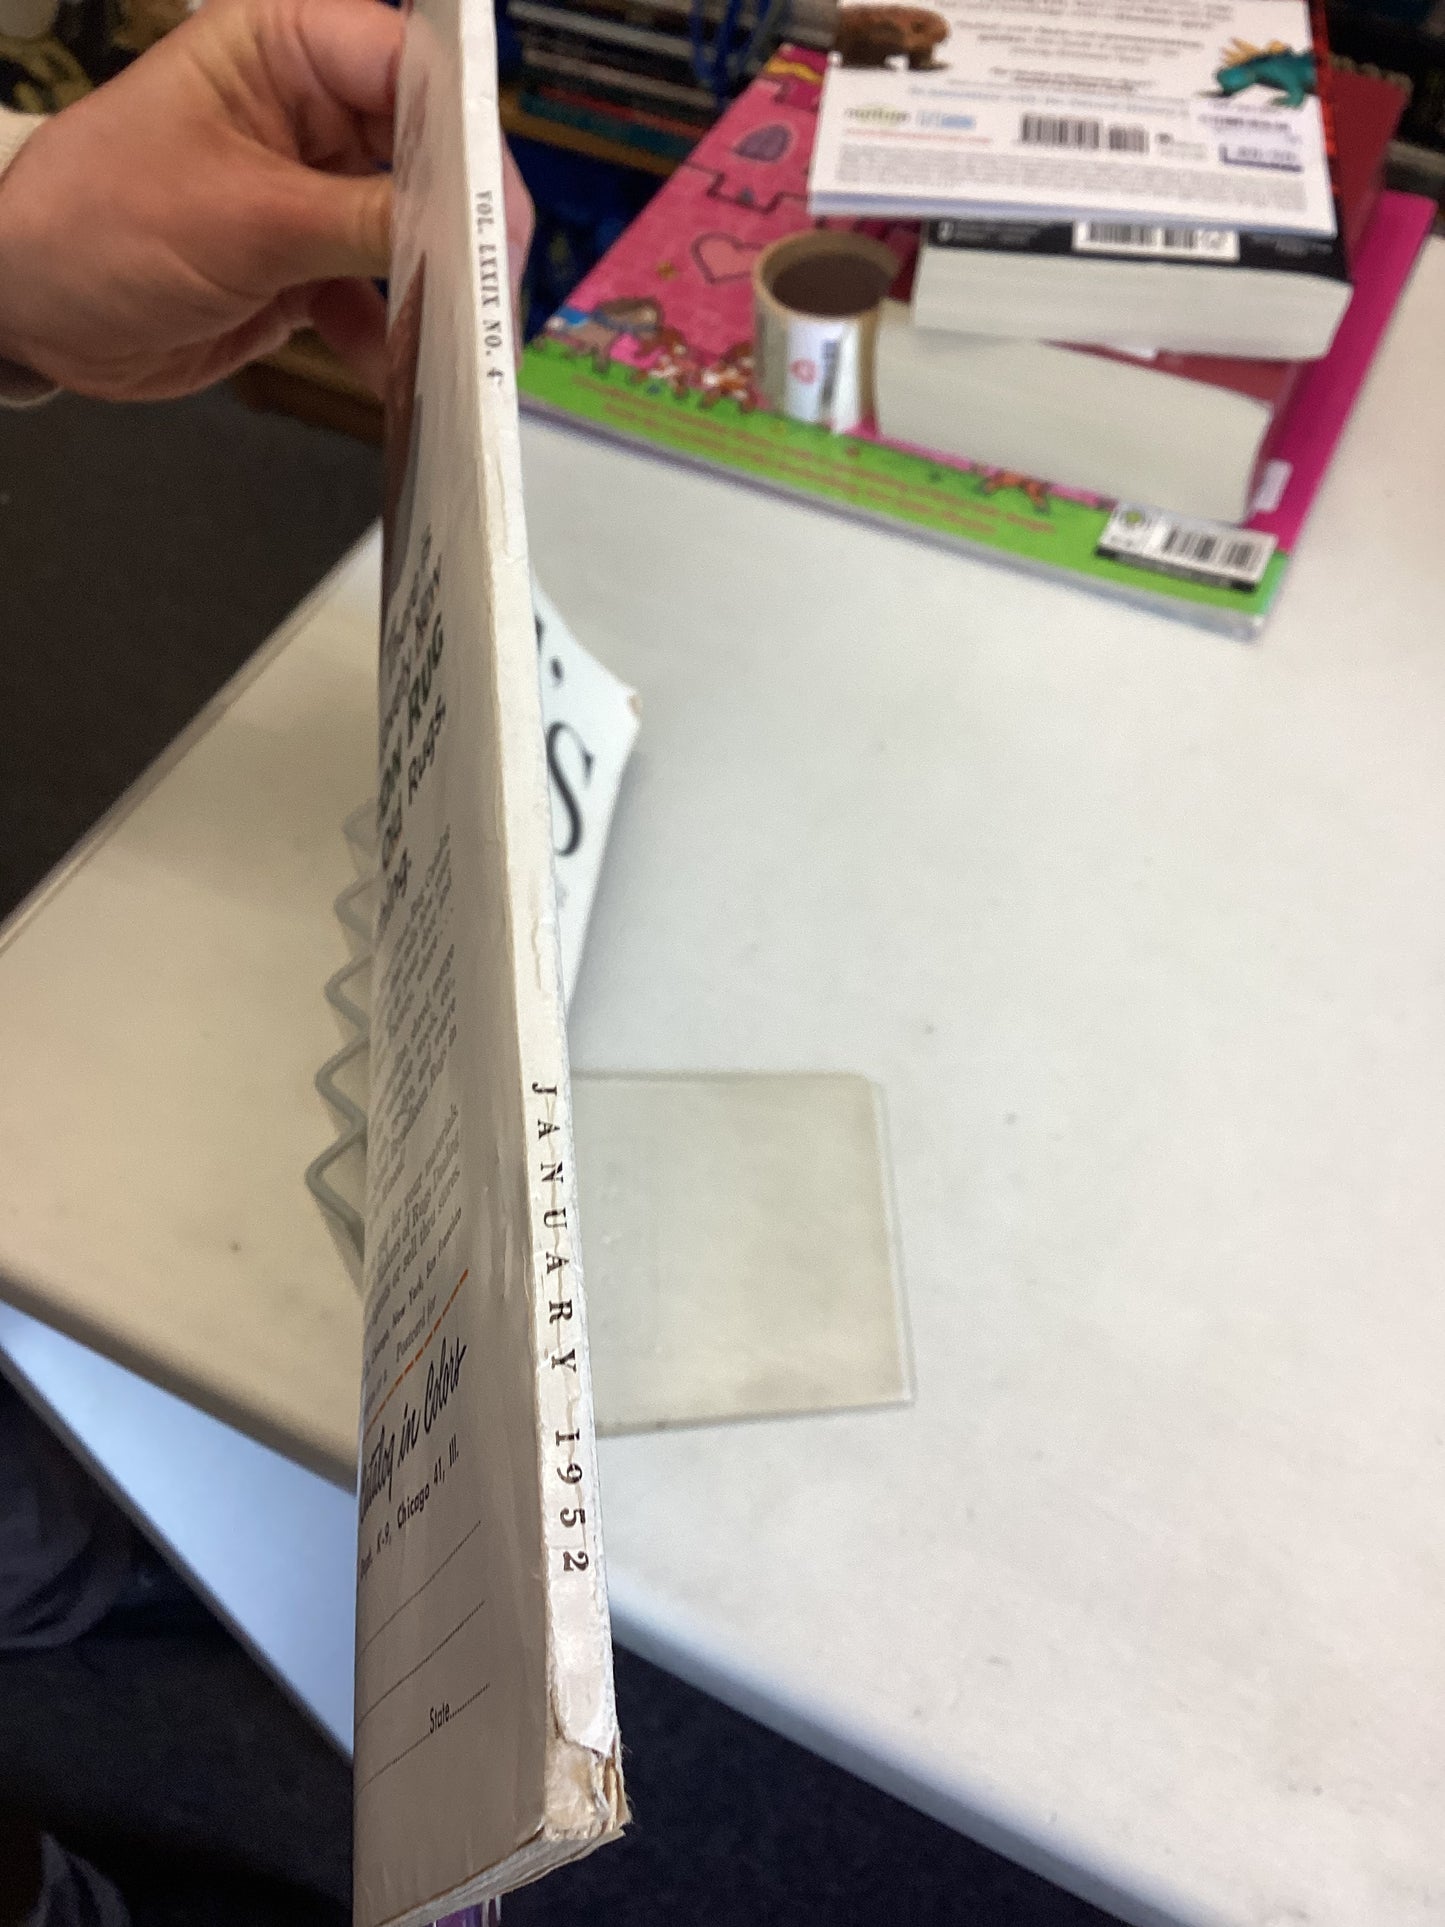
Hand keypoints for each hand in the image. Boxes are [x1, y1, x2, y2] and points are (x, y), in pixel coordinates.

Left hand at [0, 0, 525, 401]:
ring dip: (436, 291)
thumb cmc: (97, 223)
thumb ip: (363, 218)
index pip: (409, 66)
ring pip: (411, 234)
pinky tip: (402, 374)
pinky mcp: (306, 269)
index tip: (497, 210)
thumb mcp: (244, 216)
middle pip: (427, 154)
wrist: (29, 310)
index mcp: (283, 52)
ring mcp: (312, 196)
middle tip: (493, 288)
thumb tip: (461, 227)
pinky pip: (376, 301)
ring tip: (459, 340)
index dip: (465, 132)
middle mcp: (309, 114)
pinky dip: (393, 340)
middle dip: (462, 223)